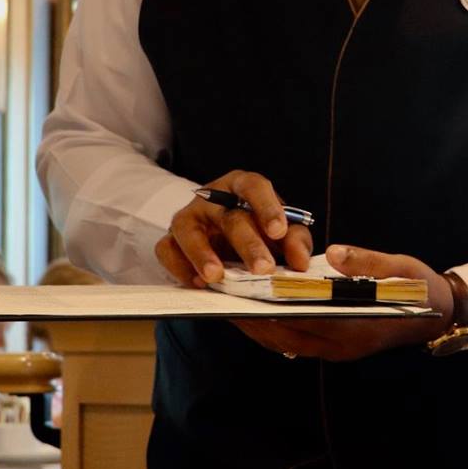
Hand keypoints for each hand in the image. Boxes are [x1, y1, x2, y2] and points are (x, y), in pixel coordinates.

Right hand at [154, 170, 313, 286]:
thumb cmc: (256, 226)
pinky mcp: (171, 237)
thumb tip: (300, 262)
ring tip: (216, 276)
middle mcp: (213, 197)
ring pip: (187, 228)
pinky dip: (179, 266)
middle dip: (247, 244)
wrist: (223, 234)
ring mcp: (189, 215)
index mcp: (242, 186)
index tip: (279, 231)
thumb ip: (294, 241)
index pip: (254, 186)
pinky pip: (167, 249)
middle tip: (263, 268)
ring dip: (201, 253)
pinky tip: (198, 282)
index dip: (267, 207)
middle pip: (228, 216)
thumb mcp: (280, 230)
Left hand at [232, 244, 454, 361]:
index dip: (269, 308)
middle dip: (252, 319)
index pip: (303, 320)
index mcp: (357, 327)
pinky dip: (273, 328)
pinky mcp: (335, 348)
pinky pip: (294, 342)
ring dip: (257, 326)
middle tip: (222, 299)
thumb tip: (334, 253)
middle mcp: (342, 346)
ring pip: (285, 343)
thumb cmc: (419, 288)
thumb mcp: (401, 268)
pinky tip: (256, 310)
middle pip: (285, 336)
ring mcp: (337, 351)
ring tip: (230, 304)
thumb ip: (367, 262)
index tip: (242, 294)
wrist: (438, 315)